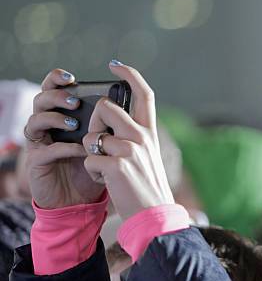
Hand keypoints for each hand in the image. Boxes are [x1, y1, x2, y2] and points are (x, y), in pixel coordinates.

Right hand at [24, 69, 104, 208]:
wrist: (82, 202)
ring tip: (74, 122)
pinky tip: (79, 149)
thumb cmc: (96, 167)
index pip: (56, 89)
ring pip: (36, 120)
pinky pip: (46, 150)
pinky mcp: (37, 162)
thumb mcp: (108, 142)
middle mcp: (49, 126)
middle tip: (73, 99)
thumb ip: (113, 123)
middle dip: (55, 94)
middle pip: (41, 98)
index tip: (72, 76)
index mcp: (65, 115)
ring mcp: (41, 143)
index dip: (59, 78)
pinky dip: (63, 147)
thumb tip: (130, 100)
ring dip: (55, 118)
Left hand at [82, 61, 173, 218]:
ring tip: (105, 168)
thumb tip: (109, 115)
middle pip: (106, 108)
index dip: (129, 75)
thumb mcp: (147, 156)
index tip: (115, 65)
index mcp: (150, 133)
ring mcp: (130, 150)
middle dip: (94, 122)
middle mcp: (142, 136)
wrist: (153, 215)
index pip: (144, 94)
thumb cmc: (146, 187)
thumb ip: (133, 135)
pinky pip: (88, 159)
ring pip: (92, 135)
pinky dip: (91, 171)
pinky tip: (106, 181)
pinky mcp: (116, 165)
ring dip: (91, 152)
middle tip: (98, 141)